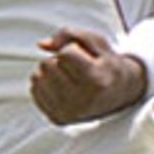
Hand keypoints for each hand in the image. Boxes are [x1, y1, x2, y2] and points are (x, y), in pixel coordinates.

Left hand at [29, 29, 146, 124]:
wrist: (119, 94)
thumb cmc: (106, 64)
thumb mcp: (97, 42)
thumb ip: (70, 34)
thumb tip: (41, 44)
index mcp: (97, 81)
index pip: (65, 53)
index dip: (73, 49)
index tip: (86, 57)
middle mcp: (82, 101)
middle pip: (48, 65)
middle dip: (58, 60)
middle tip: (76, 67)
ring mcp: (69, 113)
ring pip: (37, 77)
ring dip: (49, 71)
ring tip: (68, 75)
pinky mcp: (58, 119)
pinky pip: (34, 91)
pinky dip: (43, 84)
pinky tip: (60, 85)